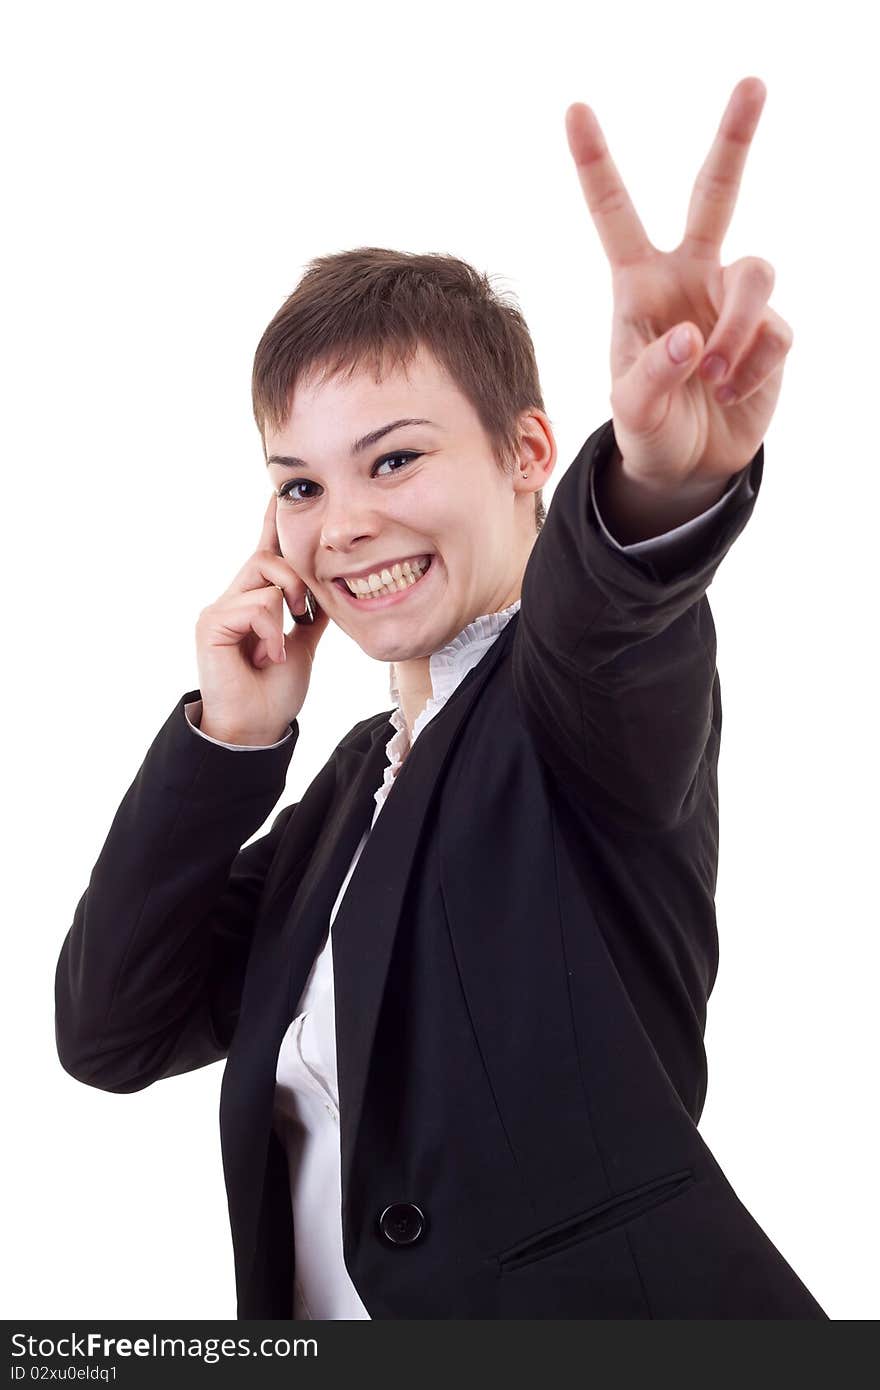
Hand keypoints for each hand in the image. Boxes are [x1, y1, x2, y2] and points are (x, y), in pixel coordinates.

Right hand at [194, 492, 328, 743]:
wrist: (256, 727)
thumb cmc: (274, 692)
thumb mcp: (303, 645)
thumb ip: (312, 616)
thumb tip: (330, 590)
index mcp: (253, 602)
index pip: (264, 554)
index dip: (270, 524)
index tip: (277, 492)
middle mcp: (232, 599)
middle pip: (268, 557)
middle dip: (296, 580)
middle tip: (302, 615)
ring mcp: (219, 609)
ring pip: (266, 577)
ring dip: (286, 610)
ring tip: (281, 644)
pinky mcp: (211, 622)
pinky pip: (257, 604)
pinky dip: (272, 631)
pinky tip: (269, 656)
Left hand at [565, 76, 792, 493]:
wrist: (688, 466)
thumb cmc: (647, 427)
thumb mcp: (631, 411)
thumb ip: (650, 376)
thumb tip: (691, 339)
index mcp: (638, 283)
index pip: (614, 213)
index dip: (596, 163)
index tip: (575, 109)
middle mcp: (689, 276)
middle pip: (715, 193)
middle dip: (734, 137)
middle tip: (753, 83)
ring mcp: (732, 300)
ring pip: (756, 273)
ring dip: (738, 328)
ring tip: (716, 377)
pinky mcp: (771, 332)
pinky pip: (776, 331)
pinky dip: (753, 367)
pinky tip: (732, 392)